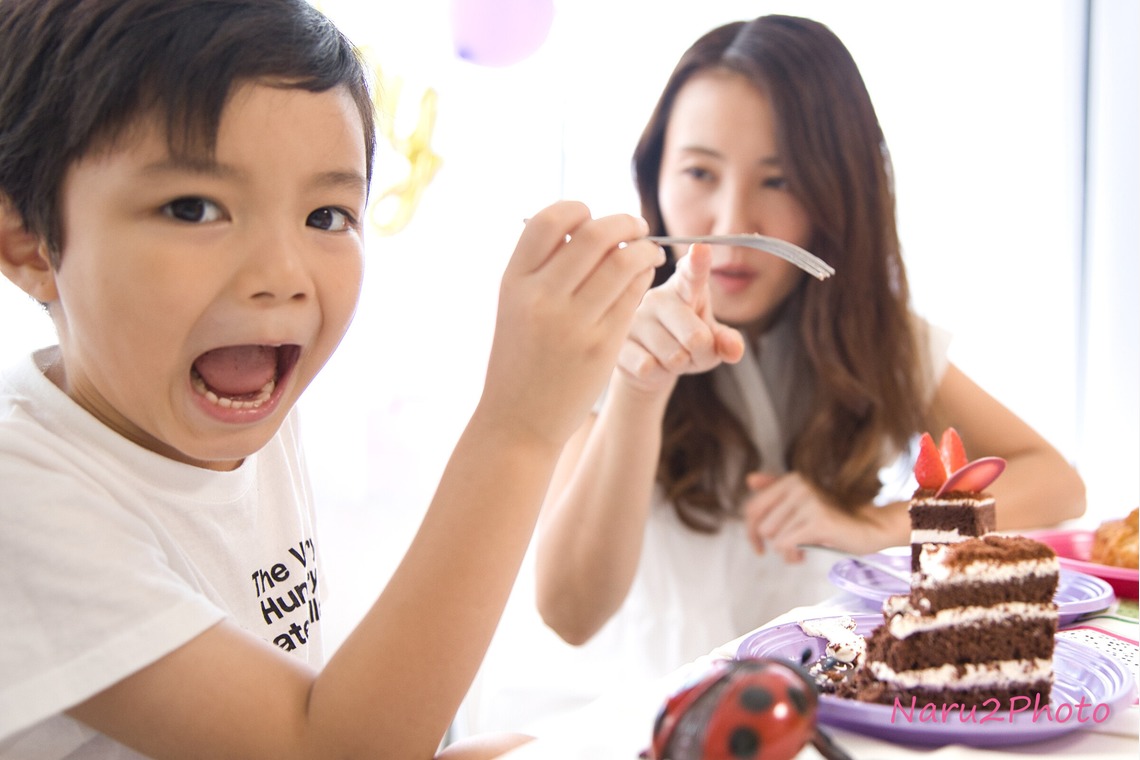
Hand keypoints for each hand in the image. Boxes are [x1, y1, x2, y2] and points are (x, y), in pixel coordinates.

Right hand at [478, 201, 663, 449]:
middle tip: (637, 226)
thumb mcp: (514, 307)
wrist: (518, 420)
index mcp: (514, 282)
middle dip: (624, 222)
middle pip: (594, 235)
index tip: (591, 216)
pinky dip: (645, 277)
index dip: (577, 210)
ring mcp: (573, 322)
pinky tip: (644, 278)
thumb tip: (586, 227)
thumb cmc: (520, 359)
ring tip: (649, 252)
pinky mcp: (602, 345)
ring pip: (623, 261)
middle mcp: (541, 298)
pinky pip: (634, 296)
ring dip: (644, 248)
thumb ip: (541, 269)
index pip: (549, 221)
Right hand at [615, 243, 744, 395]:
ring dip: (680, 366)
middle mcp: (657, 297)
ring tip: (669, 357)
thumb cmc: (684, 342)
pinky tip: (651, 365)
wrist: (648, 365)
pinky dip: (659, 375)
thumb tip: (734, 350)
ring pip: (674, 357)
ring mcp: (634, 318)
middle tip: (692, 350)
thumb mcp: (713, 340)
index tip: (701, 248)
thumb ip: (728, 341)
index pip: (693, 274)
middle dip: (701, 353)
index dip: (698, 262)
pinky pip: (649, 368)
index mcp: (685, 288)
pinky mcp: (617, 342)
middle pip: (695, 337)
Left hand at [742, 472, 888, 561]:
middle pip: (762, 527)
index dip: (750, 532)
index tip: (758, 548)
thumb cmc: (834, 517)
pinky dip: (792, 556)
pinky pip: (786, 545)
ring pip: (774, 538)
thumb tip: (749, 479)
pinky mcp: (818, 520)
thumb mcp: (804, 501)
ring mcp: (809, 502)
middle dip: (775, 544)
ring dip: (787, 552)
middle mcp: (798, 486)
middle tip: (795, 547)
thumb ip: (776, 488)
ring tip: (803, 549)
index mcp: (791, 480)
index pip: (753, 508)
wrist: (870, 526)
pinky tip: (804, 555)